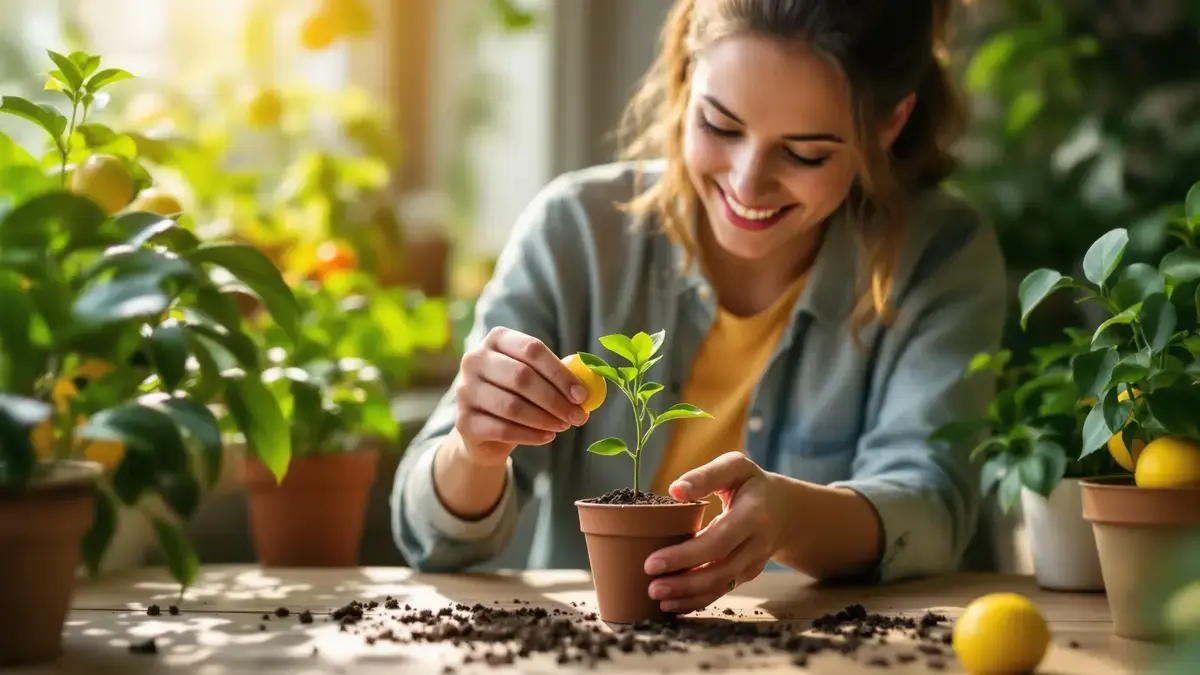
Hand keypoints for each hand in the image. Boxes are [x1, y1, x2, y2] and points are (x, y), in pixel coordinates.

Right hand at [454, 327, 590, 465]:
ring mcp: (465, 390)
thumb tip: (589, 386)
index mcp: (496, 339)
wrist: (485, 430)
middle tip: (578, 417)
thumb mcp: (536, 378)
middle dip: (556, 400)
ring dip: (545, 419)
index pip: (532, 349)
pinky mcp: (463, 421)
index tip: (582, 395)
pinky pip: (503, 429)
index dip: (560, 373)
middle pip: (522, 377)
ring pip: (512, 406)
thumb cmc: (518, 395)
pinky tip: (547, 437)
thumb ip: (558, 375)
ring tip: (564, 426)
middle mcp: (474, 359)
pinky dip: (531, 435)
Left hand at [642, 452, 782, 613]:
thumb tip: (675, 490)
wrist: (785, 508)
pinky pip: (724, 590)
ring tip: (658, 597)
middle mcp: (757, 542)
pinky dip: (699, 600)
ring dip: (689, 595)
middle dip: (684, 582)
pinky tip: (674, 604)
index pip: (719, 540)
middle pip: (720, 569)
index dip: (686, 555)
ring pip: (723, 585)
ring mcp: (755, 561)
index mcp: (753, 513)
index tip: (653, 562)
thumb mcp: (734, 467)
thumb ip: (707, 475)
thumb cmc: (749, 483)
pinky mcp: (749, 573)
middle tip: (652, 586)